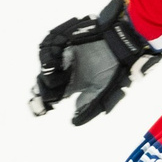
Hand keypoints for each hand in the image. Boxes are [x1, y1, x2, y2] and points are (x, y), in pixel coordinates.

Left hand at [30, 0, 161, 125]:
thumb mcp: (102, 91)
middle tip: (49, 94)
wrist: (121, 45)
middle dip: (43, 90)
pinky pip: (49, 44)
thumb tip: (74, 122)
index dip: (42, 104)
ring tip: (61, 72)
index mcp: (72, 84)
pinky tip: (59, 61)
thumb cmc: (114, 69)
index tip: (41, 111)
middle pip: (43, 82)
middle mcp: (65, 71)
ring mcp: (63, 55)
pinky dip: (50, 53)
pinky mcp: (65, 39)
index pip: (51, 96)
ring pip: (44, 65)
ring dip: (47, 72)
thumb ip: (88, 107)